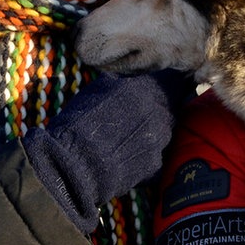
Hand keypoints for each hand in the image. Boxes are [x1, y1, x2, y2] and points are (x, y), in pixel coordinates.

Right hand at [23, 72, 176, 233]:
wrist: (75, 166)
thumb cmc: (81, 122)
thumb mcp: (98, 89)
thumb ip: (122, 81)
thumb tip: (130, 77)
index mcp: (146, 91)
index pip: (169, 81)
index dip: (163, 82)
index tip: (158, 83)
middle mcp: (159, 114)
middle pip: (168, 107)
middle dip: (157, 107)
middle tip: (136, 114)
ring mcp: (160, 142)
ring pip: (164, 132)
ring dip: (152, 131)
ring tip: (128, 137)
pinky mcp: (155, 167)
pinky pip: (156, 155)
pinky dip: (145, 155)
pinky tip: (127, 157)